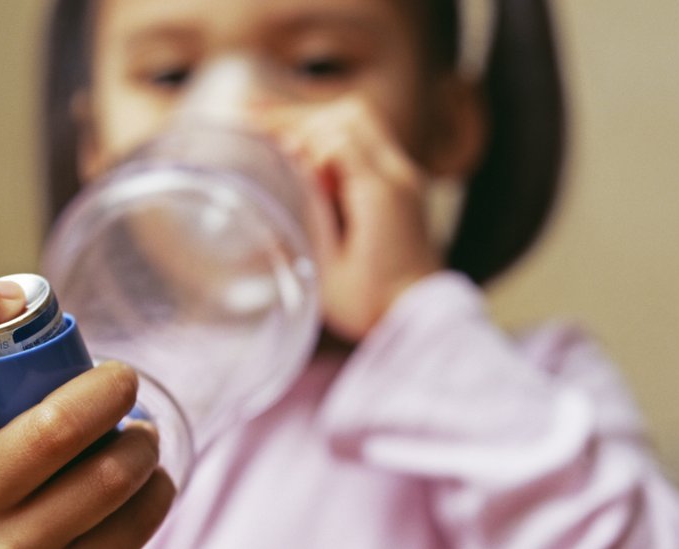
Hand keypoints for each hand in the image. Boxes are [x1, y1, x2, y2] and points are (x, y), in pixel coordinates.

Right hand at [0, 282, 173, 547]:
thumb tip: (20, 308)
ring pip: (111, 476)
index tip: (14, 298)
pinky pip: (138, 522)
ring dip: (143, 444)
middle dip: (113, 388)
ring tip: (140, 437)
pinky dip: (156, 491)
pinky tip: (146, 482)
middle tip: (123, 382)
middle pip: (58, 425)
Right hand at [261, 97, 440, 340]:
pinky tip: (307, 153)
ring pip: (362, 123)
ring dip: (319, 122)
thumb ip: (313, 215)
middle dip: (301, 115)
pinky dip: (334, 138)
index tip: (254, 125)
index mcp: (379, 195)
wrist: (423, 319)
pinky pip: (369, 143)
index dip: (292, 126)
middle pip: (350, 117)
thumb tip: (294, 166)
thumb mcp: (329, 270)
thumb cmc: (373, 306)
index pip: (333, 136)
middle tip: (257, 119)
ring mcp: (405, 178)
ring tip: (278, 130)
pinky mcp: (403, 186)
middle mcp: (398, 176)